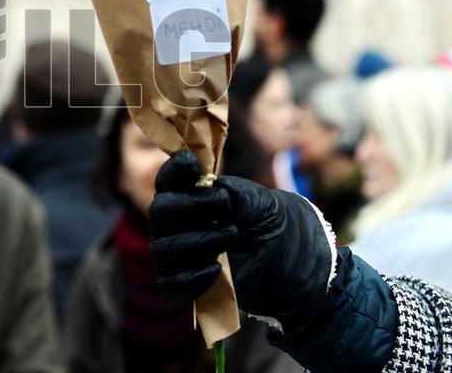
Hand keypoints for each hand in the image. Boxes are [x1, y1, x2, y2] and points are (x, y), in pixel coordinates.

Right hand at [149, 151, 335, 334]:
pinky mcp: (181, 285)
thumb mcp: (264, 204)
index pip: (167, 179)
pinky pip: (171, 284)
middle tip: (224, 206)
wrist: (292, 266)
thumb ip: (236, 194)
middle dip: (190, 206)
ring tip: (232, 235)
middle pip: (160, 211)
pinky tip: (217, 269)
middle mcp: (175, 223)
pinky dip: (193, 277)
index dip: (174, 171)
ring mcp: (176, 255)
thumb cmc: (272, 226)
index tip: (193, 166)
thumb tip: (214, 190)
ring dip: (198, 240)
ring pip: (164, 248)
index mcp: (189, 194)